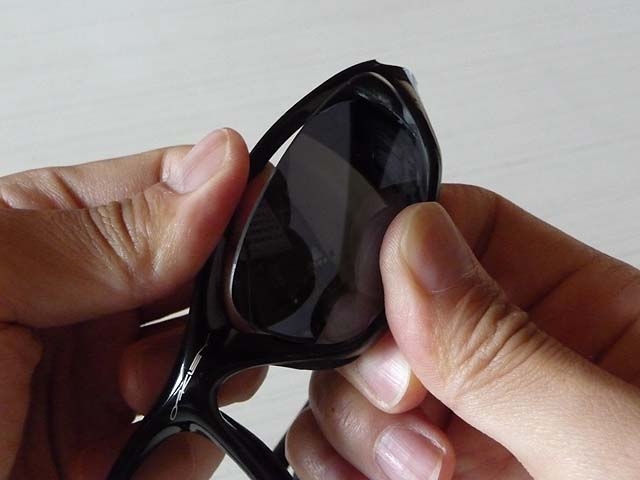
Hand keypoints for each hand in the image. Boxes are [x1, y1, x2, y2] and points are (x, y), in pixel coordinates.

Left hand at [1, 129, 265, 478]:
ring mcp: (106, 378)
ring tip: (140, 389)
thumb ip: (109, 233)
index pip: (170, 186)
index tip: (255, 216)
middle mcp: (86, 301)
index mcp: (48, 231)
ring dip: (206, 367)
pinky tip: (146, 445)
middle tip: (204, 312)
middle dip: (221, 292)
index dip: (222, 196)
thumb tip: (218, 166)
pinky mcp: (120, 452)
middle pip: (205, 272)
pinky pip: (196, 434)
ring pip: (214, 351)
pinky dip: (193, 439)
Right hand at [285, 185, 639, 478]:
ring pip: (359, 376)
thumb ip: (511, 351)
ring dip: (350, 416)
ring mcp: (469, 422)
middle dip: (372, 352)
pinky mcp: (438, 475)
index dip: (401, 246)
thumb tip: (413, 243)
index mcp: (580, 311)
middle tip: (406, 405)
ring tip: (410, 470)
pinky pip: (351, 446)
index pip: (462, 226)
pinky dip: (331, 461)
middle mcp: (515, 361)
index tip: (386, 312)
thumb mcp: (621, 446)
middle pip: (390, 302)